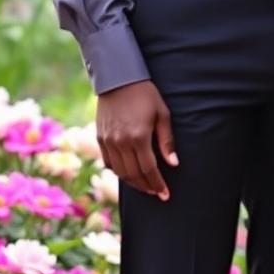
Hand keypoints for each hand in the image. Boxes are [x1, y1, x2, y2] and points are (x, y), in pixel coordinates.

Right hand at [96, 80, 177, 200]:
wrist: (119, 79)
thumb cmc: (145, 95)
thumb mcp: (162, 114)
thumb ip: (166, 141)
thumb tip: (173, 164)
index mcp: (139, 137)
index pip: (149, 169)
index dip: (157, 184)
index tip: (165, 194)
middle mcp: (121, 143)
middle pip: (134, 175)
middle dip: (147, 187)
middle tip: (157, 193)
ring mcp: (108, 142)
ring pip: (120, 172)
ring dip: (133, 183)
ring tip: (146, 187)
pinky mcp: (100, 139)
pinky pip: (109, 163)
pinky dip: (119, 172)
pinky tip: (128, 174)